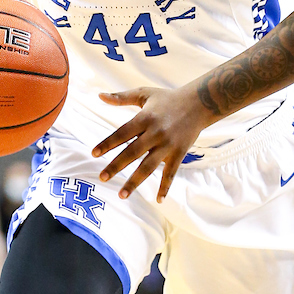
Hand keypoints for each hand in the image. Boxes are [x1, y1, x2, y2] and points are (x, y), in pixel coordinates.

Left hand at [92, 87, 214, 202]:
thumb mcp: (144, 94)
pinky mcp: (179, 153)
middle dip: (116, 166)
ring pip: (148, 167)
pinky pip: (171, 173)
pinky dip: (165, 187)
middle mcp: (155, 133)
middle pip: (132, 152)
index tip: (94, 153)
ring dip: (134, 181)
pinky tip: (158, 200)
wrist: (200, 103)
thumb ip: (121, 97)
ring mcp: (168, 145)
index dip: (108, 143)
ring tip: (122, 194)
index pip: (122, 133)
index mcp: (145, 118)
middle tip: (102, 177)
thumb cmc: (168, 98)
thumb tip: (99, 95)